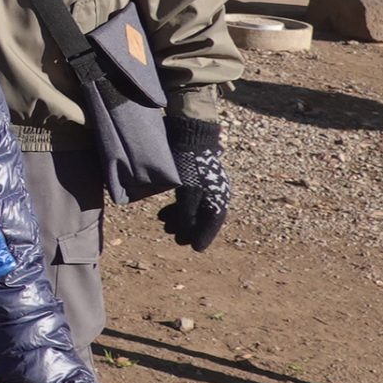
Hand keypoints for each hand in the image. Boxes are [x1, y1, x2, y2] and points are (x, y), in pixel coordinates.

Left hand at [162, 119, 227, 250]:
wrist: (189, 134)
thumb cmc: (190, 164)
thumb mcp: (188, 192)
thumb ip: (187, 213)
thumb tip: (187, 233)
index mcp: (218, 196)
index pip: (213, 221)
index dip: (204, 235)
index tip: (195, 249)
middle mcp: (215, 191)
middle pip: (203, 215)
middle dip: (188, 228)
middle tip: (175, 238)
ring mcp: (205, 183)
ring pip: (193, 206)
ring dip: (180, 218)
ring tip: (164, 224)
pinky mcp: (193, 176)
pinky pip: (188, 197)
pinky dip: (177, 206)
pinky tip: (164, 212)